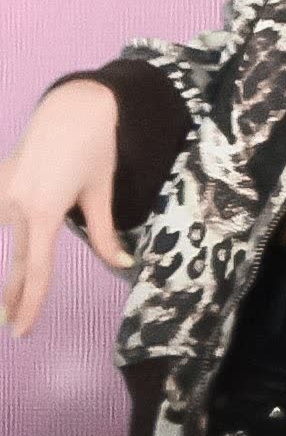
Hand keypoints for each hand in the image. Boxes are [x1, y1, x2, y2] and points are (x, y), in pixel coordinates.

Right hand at [0, 83, 127, 338]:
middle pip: (18, 261)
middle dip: (15, 296)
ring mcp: (6, 191)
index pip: (37, 269)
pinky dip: (13, 227)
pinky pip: (5, 213)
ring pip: (13, 236)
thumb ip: (105, 234)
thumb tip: (123, 263)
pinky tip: (22, 236)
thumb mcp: (102, 193)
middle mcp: (19, 205)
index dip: (31, 302)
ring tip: (11, 296)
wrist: (74, 106)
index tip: (22, 329)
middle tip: (12, 327)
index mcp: (45, 211)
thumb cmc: (96, 148)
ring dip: (15, 262)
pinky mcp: (2, 179)